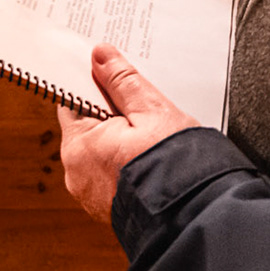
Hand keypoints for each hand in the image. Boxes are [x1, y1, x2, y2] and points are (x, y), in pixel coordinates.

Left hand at [58, 44, 199, 222]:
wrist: (196, 215)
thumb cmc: (174, 165)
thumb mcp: (151, 110)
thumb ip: (122, 80)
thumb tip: (100, 55)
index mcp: (79, 145)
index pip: (74, 101)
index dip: (94, 87)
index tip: (111, 78)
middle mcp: (76, 172)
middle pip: (88, 128)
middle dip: (112, 116)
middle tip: (142, 109)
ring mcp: (90, 195)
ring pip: (100, 153)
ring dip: (119, 142)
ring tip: (151, 138)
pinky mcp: (106, 210)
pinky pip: (109, 176)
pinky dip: (123, 166)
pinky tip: (148, 160)